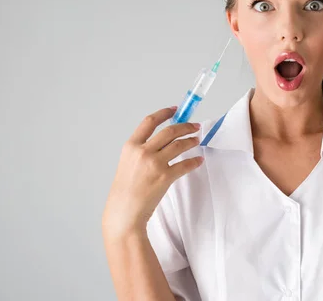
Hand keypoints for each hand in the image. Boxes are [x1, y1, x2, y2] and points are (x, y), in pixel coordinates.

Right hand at [102, 107, 203, 238]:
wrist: (123, 212)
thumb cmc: (125, 191)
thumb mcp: (127, 163)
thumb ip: (141, 151)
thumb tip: (161, 142)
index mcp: (131, 146)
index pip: (149, 122)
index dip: (164, 113)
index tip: (175, 110)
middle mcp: (142, 152)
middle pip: (169, 131)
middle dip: (185, 126)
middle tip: (195, 126)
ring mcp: (154, 164)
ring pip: (179, 145)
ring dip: (191, 141)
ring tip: (197, 140)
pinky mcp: (165, 177)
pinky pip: (185, 165)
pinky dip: (194, 161)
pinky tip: (199, 160)